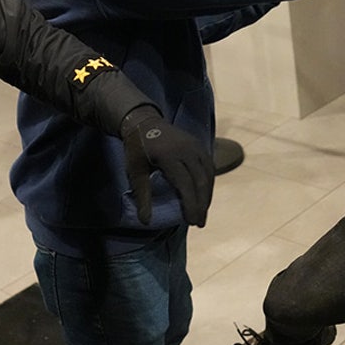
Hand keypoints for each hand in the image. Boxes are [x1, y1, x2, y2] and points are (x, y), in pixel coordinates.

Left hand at [119, 107, 212, 225]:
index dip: (190, 204)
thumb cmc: (137, 149)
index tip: (191, 222)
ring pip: (208, 175)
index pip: (185, 184)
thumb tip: (145, 221)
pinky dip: (208, 184)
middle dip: (201, 204)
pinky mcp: (199, 145)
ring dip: (207, 196)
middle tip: (199, 223)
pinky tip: (204, 197)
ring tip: (202, 213)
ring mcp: (195, 146)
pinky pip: (209, 167)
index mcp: (169, 155)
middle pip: (200, 181)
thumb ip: (142, 195)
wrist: (144, 121)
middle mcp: (186, 149)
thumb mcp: (135, 171)